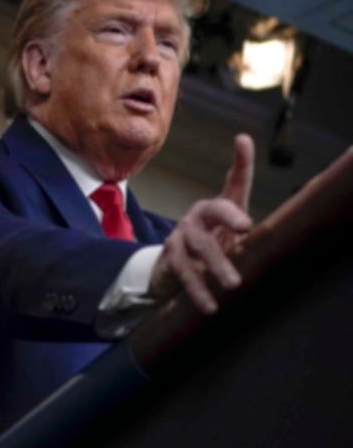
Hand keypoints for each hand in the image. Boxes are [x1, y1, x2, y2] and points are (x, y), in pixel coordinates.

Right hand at [149, 134, 254, 313]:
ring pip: (200, 245)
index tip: (242, 141)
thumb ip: (248, 228)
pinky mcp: (171, 256)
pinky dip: (198, 290)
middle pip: (214, 209)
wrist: (169, 269)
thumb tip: (277, 227)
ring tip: (233, 284)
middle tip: (246, 228)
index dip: (240, 161)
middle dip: (230, 216)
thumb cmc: (211, 248)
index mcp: (219, 206)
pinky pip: (184, 272)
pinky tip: (210, 305)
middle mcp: (199, 215)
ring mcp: (182, 234)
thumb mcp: (233, 237)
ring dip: (216, 264)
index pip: (234, 182)